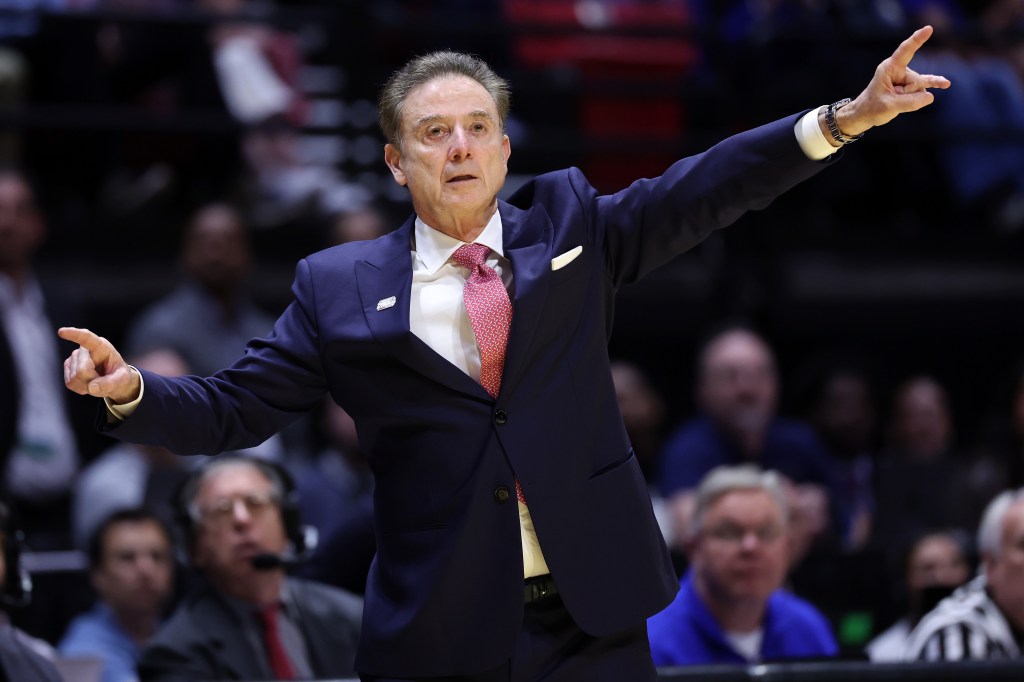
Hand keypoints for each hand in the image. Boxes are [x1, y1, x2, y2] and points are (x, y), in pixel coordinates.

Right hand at [58, 327, 140, 403]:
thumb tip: (92, 387)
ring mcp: (74, 358)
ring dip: (87, 385)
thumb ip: (110, 383)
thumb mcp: (122, 380)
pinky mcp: (68, 367)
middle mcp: (85, 349)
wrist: (114, 381)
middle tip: (103, 379)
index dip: (74, 335)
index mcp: (102, 347)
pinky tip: (88, 383)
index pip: (87, 338)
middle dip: (93, 380)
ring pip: (75, 378)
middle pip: (82, 370)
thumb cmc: (119, 376)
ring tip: (97, 380)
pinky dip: (80, 388)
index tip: (62, 332)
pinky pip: (70, 383)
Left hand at [835, 25, 950, 137]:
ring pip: (920, 89)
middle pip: (917, 81)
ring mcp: (906, 77)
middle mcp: (899, 69)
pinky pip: (927, 84)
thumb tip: (931, 96)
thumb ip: (911, 102)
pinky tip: (946, 84)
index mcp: (889, 68)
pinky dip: (935, 84)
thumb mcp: (890, 106)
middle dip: (907, 95)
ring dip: (910, 100)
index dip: (916, 40)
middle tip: (890, 99)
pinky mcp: (910, 85)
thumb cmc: (872, 107)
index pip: (905, 51)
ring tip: (894, 101)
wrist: (865, 114)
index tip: (928, 29)